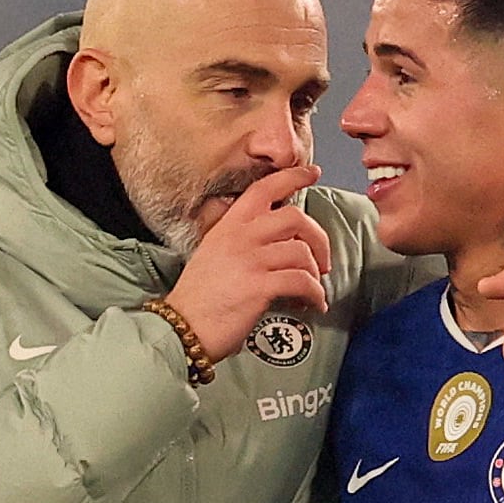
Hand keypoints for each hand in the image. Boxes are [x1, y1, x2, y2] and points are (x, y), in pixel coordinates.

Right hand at [165, 165, 331, 361]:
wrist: (181, 328)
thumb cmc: (198, 299)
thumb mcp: (213, 256)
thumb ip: (241, 242)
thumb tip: (276, 246)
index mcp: (228, 226)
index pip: (264, 189)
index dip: (293, 177)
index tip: (312, 174)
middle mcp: (240, 237)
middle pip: (295, 218)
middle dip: (318, 239)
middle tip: (322, 261)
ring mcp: (250, 260)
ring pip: (302, 252)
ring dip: (316, 274)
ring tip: (313, 290)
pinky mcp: (259, 287)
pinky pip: (302, 282)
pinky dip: (315, 295)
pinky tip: (313, 305)